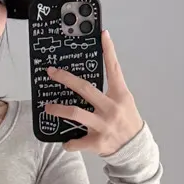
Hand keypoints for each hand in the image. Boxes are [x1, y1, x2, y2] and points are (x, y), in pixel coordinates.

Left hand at [44, 30, 143, 155]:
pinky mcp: (97, 142)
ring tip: (48, 108)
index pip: (114, 69)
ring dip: (58, 110)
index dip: (109, 51)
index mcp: (120, 95)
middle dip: (65, 79)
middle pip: (85, 89)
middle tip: (51, 73)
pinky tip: (66, 141)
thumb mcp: (124, 102)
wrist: (135, 149)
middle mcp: (111, 108)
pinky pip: (76, 141)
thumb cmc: (127, 122)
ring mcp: (104, 125)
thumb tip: (86, 82)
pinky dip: (69, 142)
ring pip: (75, 113)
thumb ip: (109, 91)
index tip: (103, 35)